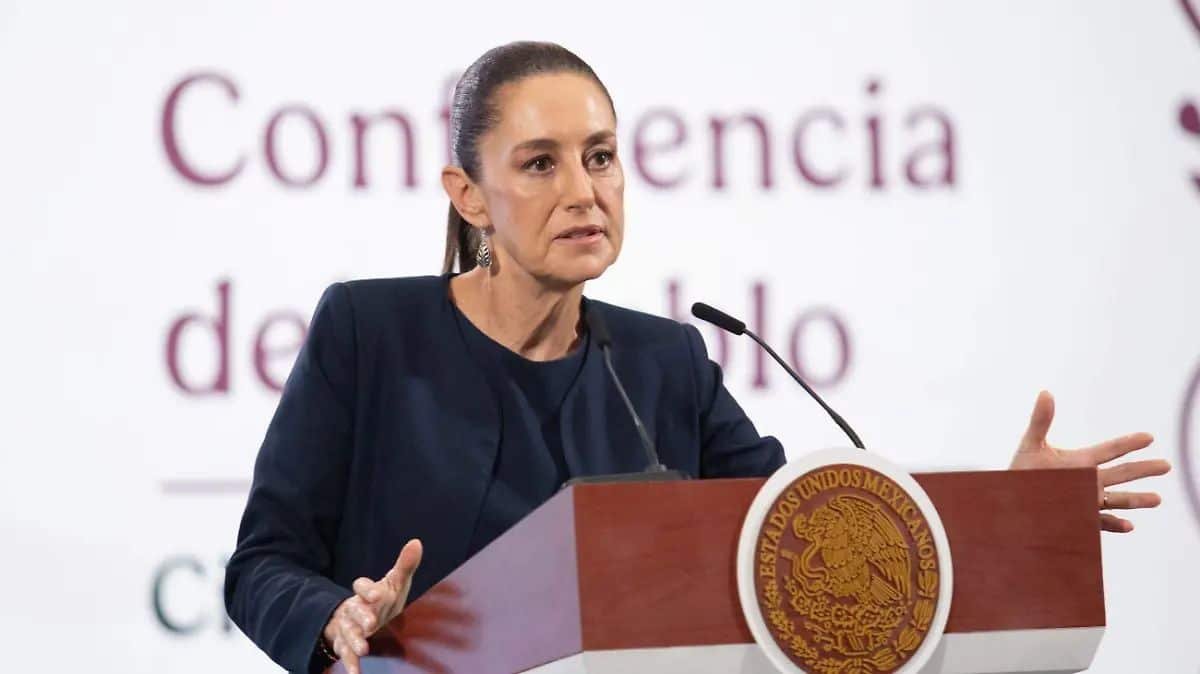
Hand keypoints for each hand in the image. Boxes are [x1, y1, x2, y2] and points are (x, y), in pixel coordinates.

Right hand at [322, 539, 422, 673]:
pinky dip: (350, 664)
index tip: (376, 594)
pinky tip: (355, 673)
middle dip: (361, 617)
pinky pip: (345, 654)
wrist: (361, 620)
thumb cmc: (381, 601)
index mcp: (367, 593)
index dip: (367, 589)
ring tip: (363, 649)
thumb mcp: (393, 584)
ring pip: (347, 633)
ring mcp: (347, 628)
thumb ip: (404, 566)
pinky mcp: (345, 644)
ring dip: (354, 641)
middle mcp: (354, 609)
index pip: (361, 586)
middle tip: (370, 624)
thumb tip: (416, 543)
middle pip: (354, 611)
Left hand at [1009, 391, 1170, 532]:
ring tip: (1157, 499)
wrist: (1009, 498)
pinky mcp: (1079, 520)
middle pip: (1121, 474)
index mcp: (1080, 462)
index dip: (1129, 443)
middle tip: (1167, 465)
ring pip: (1117, 500)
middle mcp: (1087, 481)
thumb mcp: (1030, 444)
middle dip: (1144, 469)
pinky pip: (1101, 523)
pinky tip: (1128, 525)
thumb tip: (1045, 392)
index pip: (1110, 450)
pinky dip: (1114, 523)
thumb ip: (1040, 420)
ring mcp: (1085, 501)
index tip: (1149, 437)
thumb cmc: (1019, 470)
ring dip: (1136, 500)